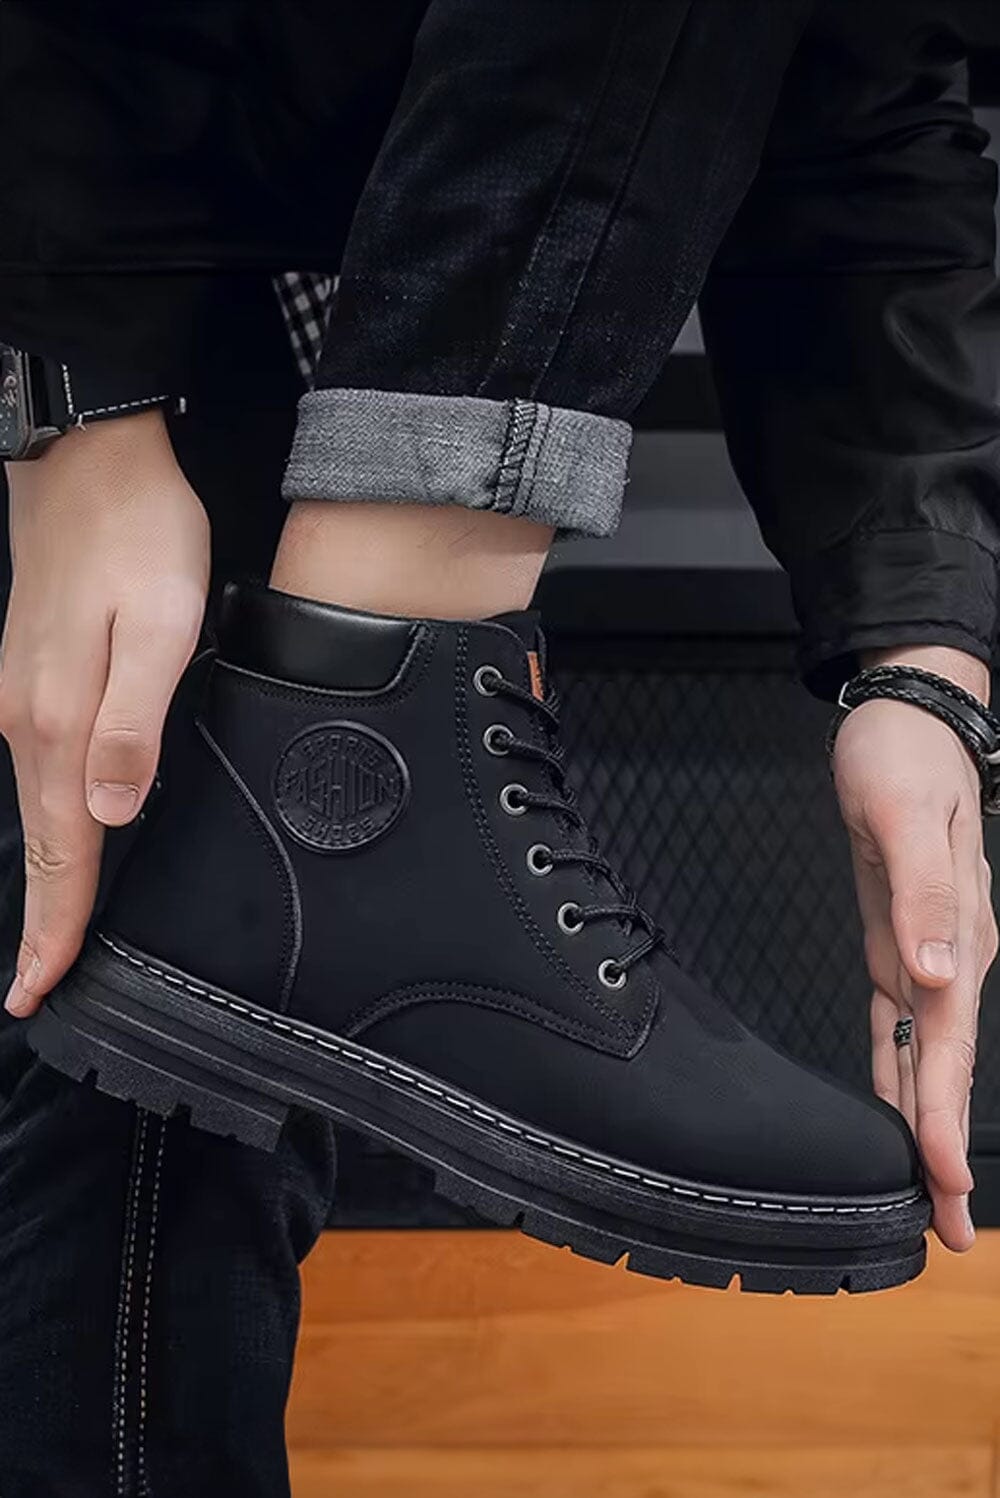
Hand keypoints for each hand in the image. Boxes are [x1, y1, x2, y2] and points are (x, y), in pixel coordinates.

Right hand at [1, 410, 208, 1017]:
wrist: (94, 459)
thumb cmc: (141, 536)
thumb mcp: (162, 628)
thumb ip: (133, 725)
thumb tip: (109, 813)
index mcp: (59, 719)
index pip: (61, 847)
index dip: (54, 925)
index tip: (36, 992)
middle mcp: (25, 716)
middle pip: (41, 838)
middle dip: (44, 915)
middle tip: (36, 987)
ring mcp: (20, 692)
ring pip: (37, 806)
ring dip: (49, 871)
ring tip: (52, 930)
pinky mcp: (30, 670)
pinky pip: (37, 767)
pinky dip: (49, 818)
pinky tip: (64, 831)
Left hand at [833, 644, 997, 1251]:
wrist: (907, 720)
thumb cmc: (904, 760)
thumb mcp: (907, 818)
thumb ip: (922, 900)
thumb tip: (940, 977)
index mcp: (959, 937)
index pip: (949, 1045)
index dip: (946, 1115)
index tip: (942, 1179)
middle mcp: (950, 958)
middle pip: (944, 1069)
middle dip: (944, 1148)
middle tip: (945, 1230)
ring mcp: (928, 954)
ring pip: (925, 1057)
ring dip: (927, 1123)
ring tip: (931, 1193)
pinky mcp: (899, 942)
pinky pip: (897, 1024)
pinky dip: (899, 1072)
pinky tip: (896, 1106)